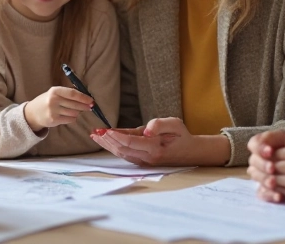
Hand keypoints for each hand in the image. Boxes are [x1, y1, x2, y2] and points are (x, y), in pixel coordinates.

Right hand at [23, 86, 92, 131]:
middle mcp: (53, 100)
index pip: (72, 94)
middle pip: (75, 104)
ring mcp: (53, 111)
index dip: (83, 97)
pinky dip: (72, 118)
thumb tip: (85, 97)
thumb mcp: (54, 93)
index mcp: (55, 91)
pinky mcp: (54, 120)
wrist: (32, 113)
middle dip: (84, 106)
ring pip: (73, 113)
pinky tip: (69, 116)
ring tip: (76, 110)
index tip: (91, 100)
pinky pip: (70, 119)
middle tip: (90, 107)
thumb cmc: (47, 101)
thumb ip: (67, 94)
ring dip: (78, 112)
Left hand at [89, 117, 229, 165]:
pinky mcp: (141, 160)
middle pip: (122, 149)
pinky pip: (125, 154)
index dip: (117, 136)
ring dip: (107, 145)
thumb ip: (160, 125)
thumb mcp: (175, 124)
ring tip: (95, 136)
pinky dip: (113, 147)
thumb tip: (146, 130)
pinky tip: (105, 141)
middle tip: (95, 132)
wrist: (189, 152)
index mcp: (155, 148)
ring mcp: (144, 161)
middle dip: (107, 141)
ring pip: (121, 153)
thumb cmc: (181, 136)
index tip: (105, 130)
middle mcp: (147, 157)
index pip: (131, 142)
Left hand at [247, 131, 284, 206]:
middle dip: (267, 168)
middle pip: (274, 166)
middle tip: (261, 170)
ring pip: (276, 179)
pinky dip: (278, 191)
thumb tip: (279, 155)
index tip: (267, 159)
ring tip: (267, 180)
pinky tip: (277, 189)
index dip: (270, 156)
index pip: (277, 153)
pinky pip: (284, 192)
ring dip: (270, 180)